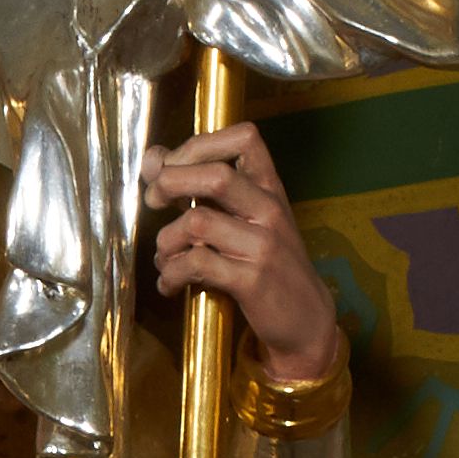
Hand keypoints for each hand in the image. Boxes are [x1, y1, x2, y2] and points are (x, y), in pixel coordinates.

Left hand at [142, 122, 338, 382]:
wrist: (305, 319)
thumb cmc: (267, 265)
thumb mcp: (245, 220)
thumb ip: (203, 190)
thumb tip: (153, 159)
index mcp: (269, 188)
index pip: (244, 138)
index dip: (197, 145)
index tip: (170, 168)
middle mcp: (269, 210)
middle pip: (215, 176)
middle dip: (169, 183)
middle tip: (153, 202)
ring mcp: (263, 245)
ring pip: (197, 222)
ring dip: (165, 241)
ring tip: (164, 257)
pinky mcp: (252, 280)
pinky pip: (197, 264)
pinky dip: (170, 274)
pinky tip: (169, 284)